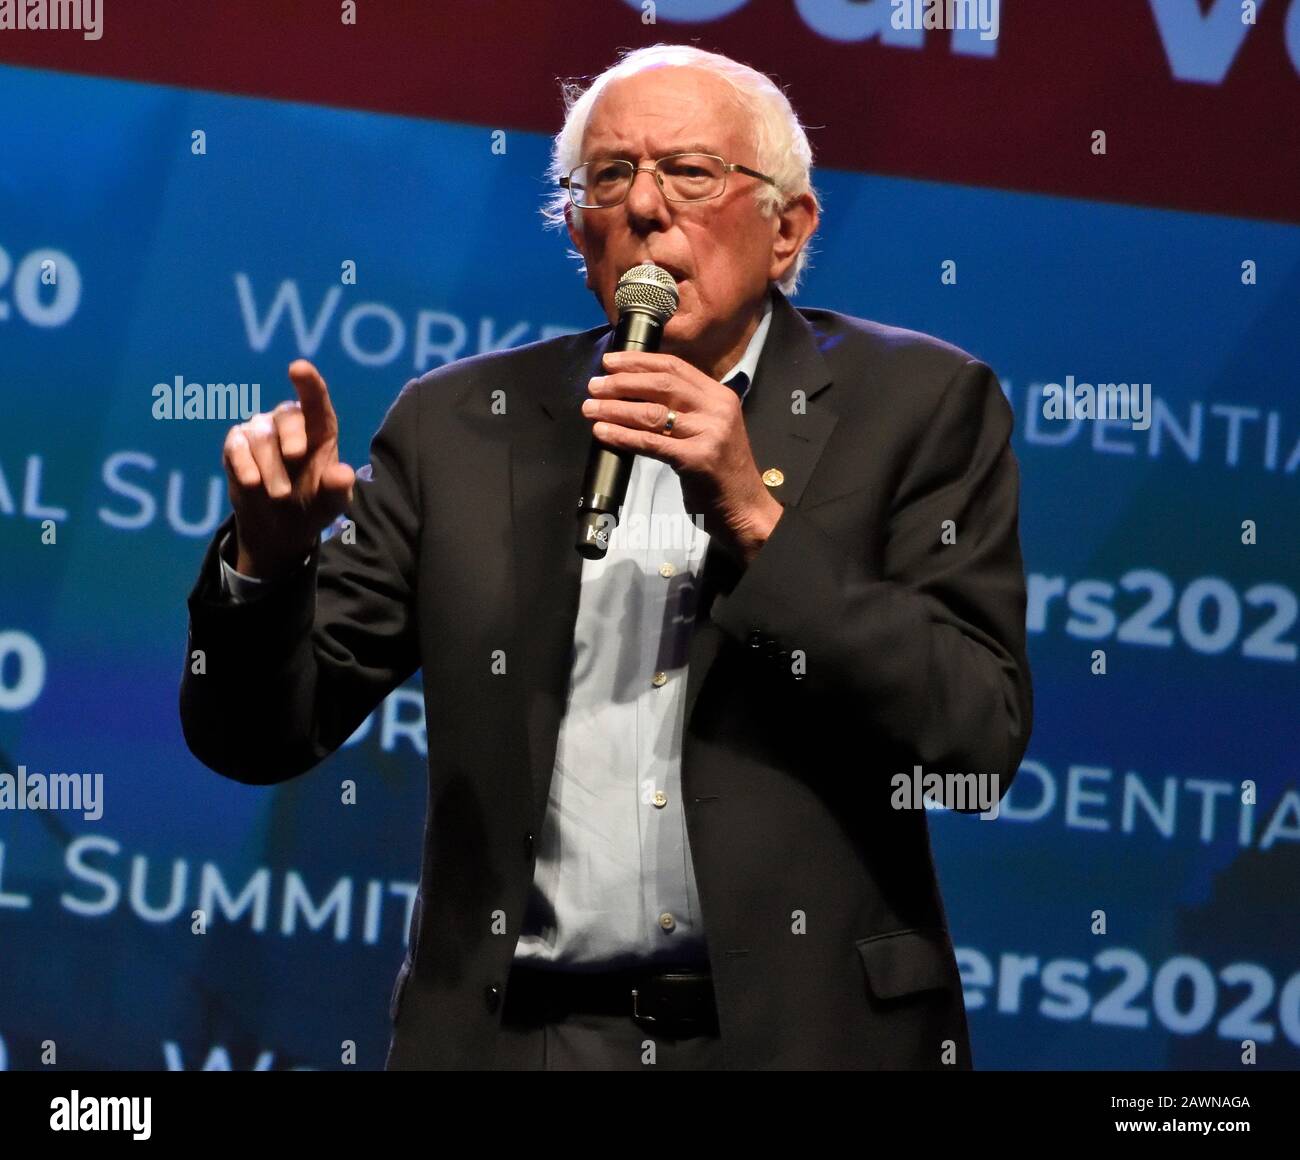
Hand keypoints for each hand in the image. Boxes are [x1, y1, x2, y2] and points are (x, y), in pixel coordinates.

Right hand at [222, 359, 355, 578]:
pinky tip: (252, 483)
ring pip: (262, 437)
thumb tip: (342, 474)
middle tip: (295, 460)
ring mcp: (261, 431)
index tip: (298, 368)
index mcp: (319, 429)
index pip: (315, 400)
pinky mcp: (236, 445)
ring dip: (271, 468)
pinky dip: (244, 464)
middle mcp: (290, 423)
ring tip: (280, 495)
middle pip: (287, 416)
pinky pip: (237, 446)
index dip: (309, 383)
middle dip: (292, 437)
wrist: (281, 527)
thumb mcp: (332, 503)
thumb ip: (339, 489)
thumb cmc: (314, 504)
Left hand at [581, 350, 782, 563]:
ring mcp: (709, 433)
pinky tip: (602, 432)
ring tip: (590, 407)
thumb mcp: (710, 428)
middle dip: (622, 382)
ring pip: (652, 413)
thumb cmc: (720, 470)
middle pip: (661, 385)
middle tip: (594, 385)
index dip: (638, 361)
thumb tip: (636, 391)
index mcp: (719, 396)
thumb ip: (686, 408)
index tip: (610, 362)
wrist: (745, 507)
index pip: (675, 367)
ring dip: (615, 408)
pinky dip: (622, 436)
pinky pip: (650, 443)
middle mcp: (716, 409)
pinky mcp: (696, 459)